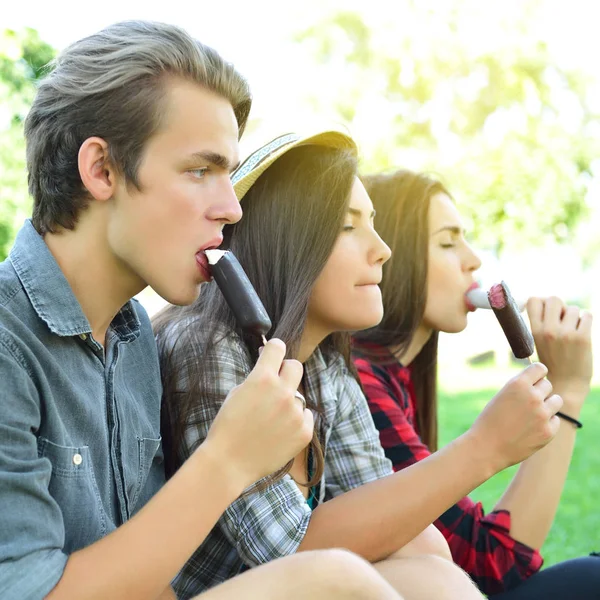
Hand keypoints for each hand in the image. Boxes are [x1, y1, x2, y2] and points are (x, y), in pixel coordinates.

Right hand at [202, 339, 312, 489]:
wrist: (228, 462)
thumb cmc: (227, 426)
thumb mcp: (237, 392)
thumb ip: (257, 377)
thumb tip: (269, 364)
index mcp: (262, 378)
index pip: (278, 347)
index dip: (273, 349)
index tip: (271, 355)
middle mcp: (283, 392)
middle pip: (295, 366)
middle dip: (285, 371)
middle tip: (275, 383)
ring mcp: (295, 413)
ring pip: (299, 395)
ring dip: (288, 401)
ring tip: (271, 418)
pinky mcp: (304, 431)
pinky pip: (305, 416)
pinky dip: (295, 420)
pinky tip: (279, 431)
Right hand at [469, 362, 561, 471]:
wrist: (486, 447)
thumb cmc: (490, 420)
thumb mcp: (502, 395)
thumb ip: (521, 387)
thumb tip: (540, 380)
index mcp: (518, 384)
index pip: (540, 368)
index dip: (536, 375)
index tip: (532, 381)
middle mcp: (532, 397)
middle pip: (548, 385)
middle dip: (539, 391)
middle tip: (526, 403)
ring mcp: (542, 414)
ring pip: (556, 401)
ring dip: (547, 405)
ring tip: (532, 414)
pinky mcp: (548, 431)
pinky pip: (555, 420)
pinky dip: (547, 423)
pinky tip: (531, 429)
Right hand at [528, 297, 592, 412]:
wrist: (566, 384)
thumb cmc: (552, 361)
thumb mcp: (538, 342)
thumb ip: (541, 324)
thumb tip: (548, 302)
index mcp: (534, 331)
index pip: (533, 300)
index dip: (541, 301)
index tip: (545, 310)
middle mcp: (549, 330)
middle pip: (553, 299)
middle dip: (559, 306)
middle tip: (561, 319)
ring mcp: (566, 334)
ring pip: (572, 308)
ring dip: (574, 316)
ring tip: (572, 330)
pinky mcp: (583, 338)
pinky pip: (587, 315)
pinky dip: (586, 320)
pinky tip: (582, 331)